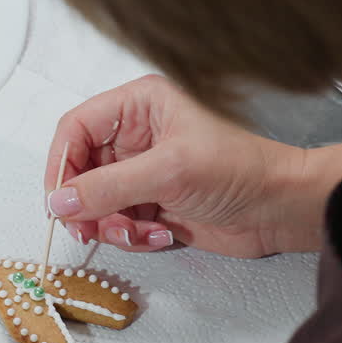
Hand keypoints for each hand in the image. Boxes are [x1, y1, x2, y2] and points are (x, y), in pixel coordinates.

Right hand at [44, 75, 341, 256]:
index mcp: (140, 106)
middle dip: (84, 203)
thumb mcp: (168, 172)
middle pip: (80, 169)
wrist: (283, 210)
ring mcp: (143, 172)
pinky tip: (161, 236)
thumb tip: (58, 201)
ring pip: (95, 202)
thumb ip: (107, 187)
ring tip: (136, 233)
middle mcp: (136, 136)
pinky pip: (118, 222)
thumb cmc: (241, 171)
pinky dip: (131, 236)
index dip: (61, 164)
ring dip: (109, 224)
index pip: (76, 128)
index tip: (57, 199)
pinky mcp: (152, 203)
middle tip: (88, 228)